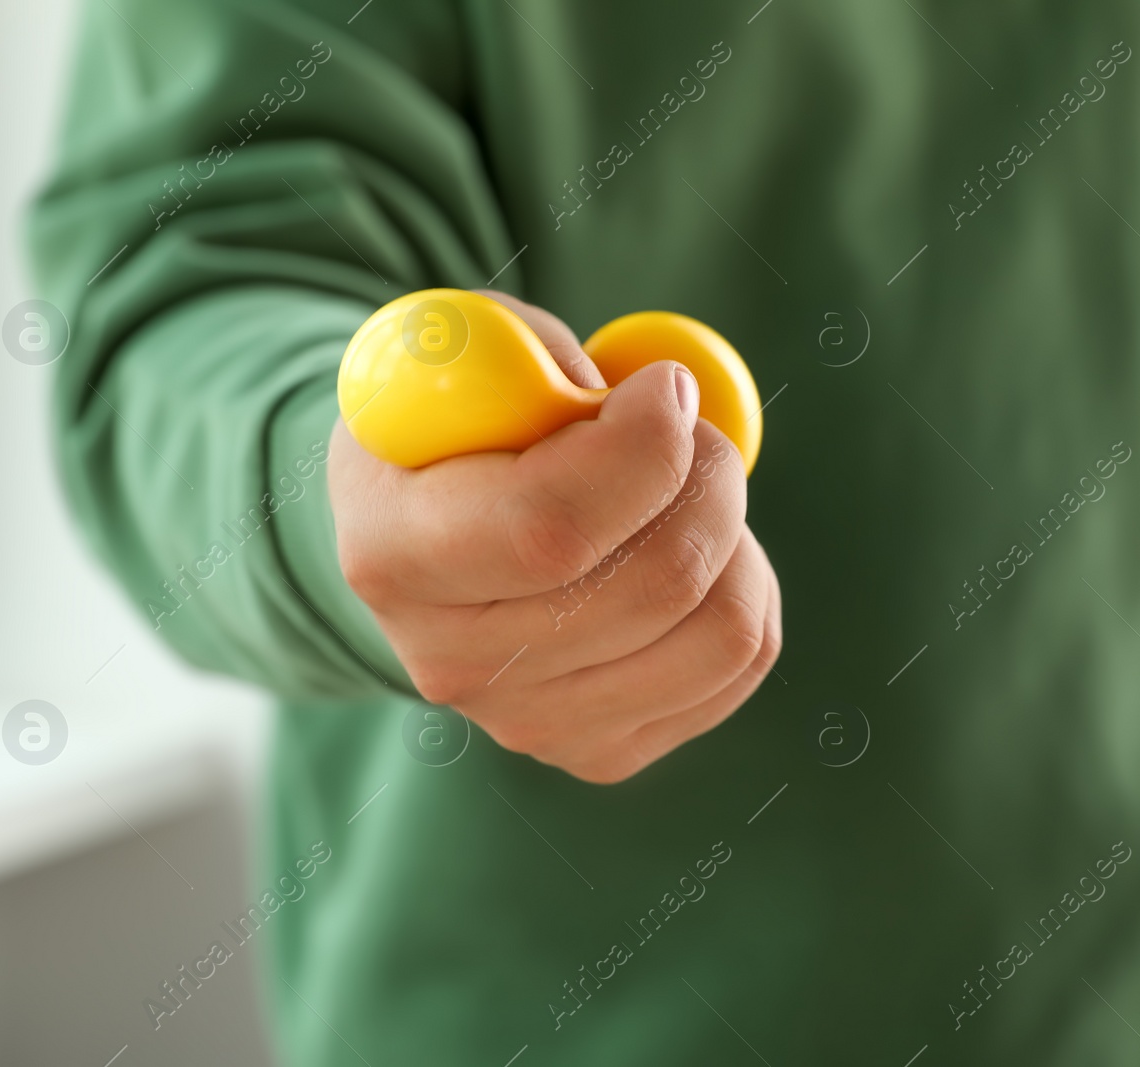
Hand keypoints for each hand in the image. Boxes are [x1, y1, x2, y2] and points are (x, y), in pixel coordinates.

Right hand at [328, 291, 781, 782]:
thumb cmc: (459, 423)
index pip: (550, 530)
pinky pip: (737, 665)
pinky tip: (691, 547)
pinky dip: (746, 586)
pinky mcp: (598, 751)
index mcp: (394, 554)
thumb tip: (665, 401)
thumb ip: (549, 364)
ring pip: (719, 631)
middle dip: (710, 476)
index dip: (643, 448)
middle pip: (653, 585)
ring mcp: (527, 722)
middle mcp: (452, 663)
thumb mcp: (474, 356)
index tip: (667, 384)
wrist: (424, 530)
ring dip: (736, 534)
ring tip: (687, 488)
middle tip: (696, 426)